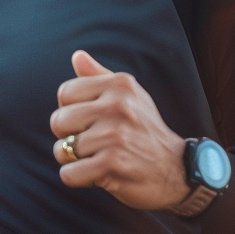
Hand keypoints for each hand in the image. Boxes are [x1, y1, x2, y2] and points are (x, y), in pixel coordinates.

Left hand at [49, 50, 189, 210]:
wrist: (176, 170)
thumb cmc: (143, 131)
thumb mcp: (129, 97)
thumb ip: (99, 76)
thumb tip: (77, 55)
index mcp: (120, 85)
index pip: (65, 93)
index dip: (71, 111)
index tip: (90, 121)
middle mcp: (118, 106)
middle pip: (58, 121)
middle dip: (68, 137)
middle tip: (92, 144)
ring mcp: (115, 135)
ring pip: (62, 149)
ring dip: (74, 160)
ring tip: (97, 159)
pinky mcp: (112, 164)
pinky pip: (69, 173)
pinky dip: (77, 178)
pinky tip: (97, 175)